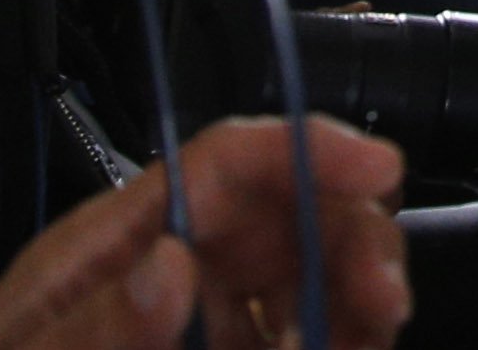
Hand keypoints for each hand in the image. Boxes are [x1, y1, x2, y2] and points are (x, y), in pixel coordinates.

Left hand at [0, 113, 409, 349]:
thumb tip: (169, 266)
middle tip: (383, 299)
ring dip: (356, 309)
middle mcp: (171, 279)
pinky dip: (334, 347)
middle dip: (355, 241)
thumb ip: (94, 325)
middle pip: (291, 220)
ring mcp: (203, 333)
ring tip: (364, 345)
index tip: (375, 169)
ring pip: (314, 290)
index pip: (225, 164)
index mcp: (114, 246)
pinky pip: (298, 344)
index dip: (308, 148)